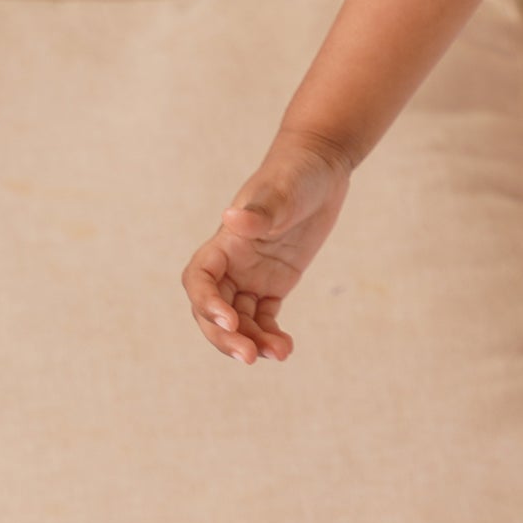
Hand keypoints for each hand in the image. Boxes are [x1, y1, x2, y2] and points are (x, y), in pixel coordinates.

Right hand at [180, 133, 354, 364]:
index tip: (229, 320)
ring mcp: (252, 276)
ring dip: (251, 341)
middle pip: (213, 311)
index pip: (200, 280)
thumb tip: (232, 219)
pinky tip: (284, 348)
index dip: (207, 304)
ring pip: (239, 321)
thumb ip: (261, 211)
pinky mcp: (275, 283)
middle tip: (249, 357)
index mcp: (225, 242)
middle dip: (225, 337)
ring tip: (278, 354)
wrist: (322, 165)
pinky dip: (269, 335)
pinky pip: (263, 318)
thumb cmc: (296, 172)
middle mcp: (232, 264)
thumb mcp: (283, 190)